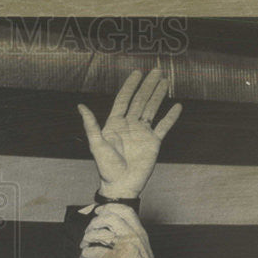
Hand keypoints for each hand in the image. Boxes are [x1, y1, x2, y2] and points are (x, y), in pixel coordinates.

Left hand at [78, 68, 181, 197]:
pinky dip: (171, 117)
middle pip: (140, 101)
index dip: (130, 86)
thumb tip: (80, 105)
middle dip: (148, 86)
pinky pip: (164, 126)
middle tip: (156, 71)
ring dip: (158, 96)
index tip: (137, 73)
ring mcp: (142, 133)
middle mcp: (129, 126)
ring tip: (165, 82)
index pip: (124, 100)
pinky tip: (177, 106)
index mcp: (115, 124)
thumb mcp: (96, 145)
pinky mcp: (153, 143)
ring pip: (152, 110)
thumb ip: (91, 125)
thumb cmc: (106, 168)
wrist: (121, 186)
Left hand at [79, 204, 186, 257]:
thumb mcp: (140, 245)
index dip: (109, 208)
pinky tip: (85, 256)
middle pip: (109, 219)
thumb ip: (128, 233)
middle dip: (94, 223)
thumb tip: (106, 225)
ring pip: (101, 234)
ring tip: (84, 244)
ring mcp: (126, 248)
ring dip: (87, 238)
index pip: (125, 210)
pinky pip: (97, 252)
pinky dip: (86, 253)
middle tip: (88, 232)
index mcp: (139, 231)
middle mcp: (133, 236)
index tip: (99, 212)